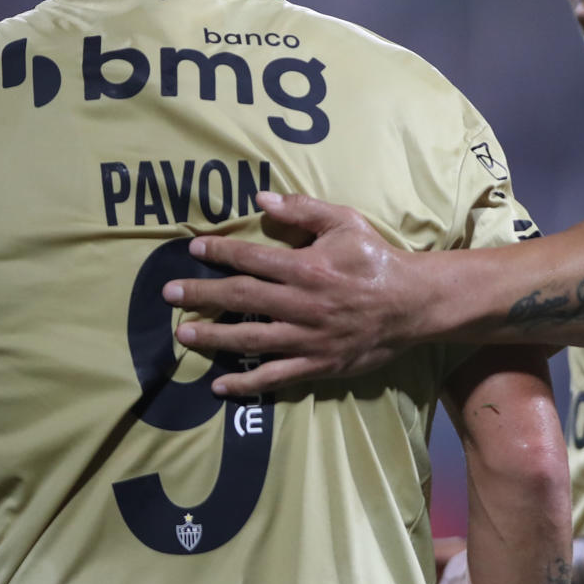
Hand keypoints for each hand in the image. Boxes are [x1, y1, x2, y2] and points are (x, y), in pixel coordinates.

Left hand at [163, 192, 422, 393]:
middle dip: (202, 295)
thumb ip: (304, 210)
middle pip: (242, 298)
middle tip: (169, 294)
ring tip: (184, 334)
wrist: (413, 303)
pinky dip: (246, 383)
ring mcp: (308, 337)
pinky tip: (220, 385)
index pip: (252, 259)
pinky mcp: (318, 364)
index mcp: (307, 268)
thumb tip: (262, 199)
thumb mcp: (346, 223)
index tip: (194, 250)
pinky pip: (276, 376)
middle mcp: (302, 303)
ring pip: (251, 339)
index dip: (220, 253)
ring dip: (214, 336)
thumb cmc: (377, 260)